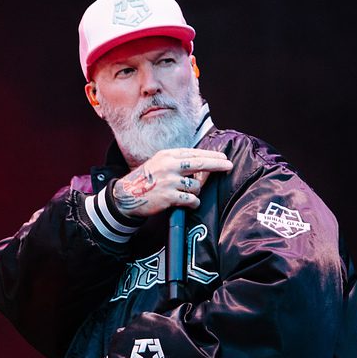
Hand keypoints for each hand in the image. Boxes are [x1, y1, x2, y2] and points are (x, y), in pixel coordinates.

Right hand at [113, 148, 232, 217]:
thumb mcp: (158, 163)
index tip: (223, 158)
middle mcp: (169, 166)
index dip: (211, 156)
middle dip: (217, 164)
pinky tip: (189, 203)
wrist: (127, 195)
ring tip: (186, 194)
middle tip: (229, 166)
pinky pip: (191, 200)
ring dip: (196, 192)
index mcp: (167, 155)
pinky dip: (193, 203)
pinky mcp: (169, 197)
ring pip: (196, 186)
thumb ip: (177, 161)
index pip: (194, 153)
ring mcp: (169, 182)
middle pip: (200, 164)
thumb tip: (202, 165)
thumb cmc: (146, 179)